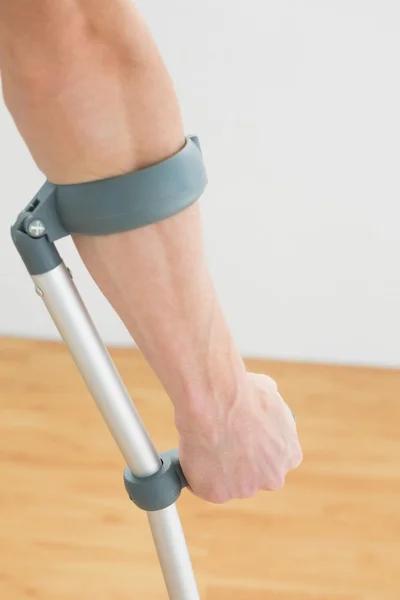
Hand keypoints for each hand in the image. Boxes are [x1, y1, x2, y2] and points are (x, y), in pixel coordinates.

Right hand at [177, 372, 302, 503]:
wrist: (216, 400)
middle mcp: (272, 478)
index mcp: (289, 455)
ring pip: (228, 484)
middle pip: (253, 478)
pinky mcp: (218, 494)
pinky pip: (204, 487)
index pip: (273, 461)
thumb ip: (272, 409)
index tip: (241, 441)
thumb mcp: (269, 393)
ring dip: (217, 470)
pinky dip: (196, 474)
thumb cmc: (241, 392)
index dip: (255, 451)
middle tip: (220, 443)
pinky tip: (194, 452)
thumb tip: (266, 400)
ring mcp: (246, 489)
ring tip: (205, 442)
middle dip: (239, 465)